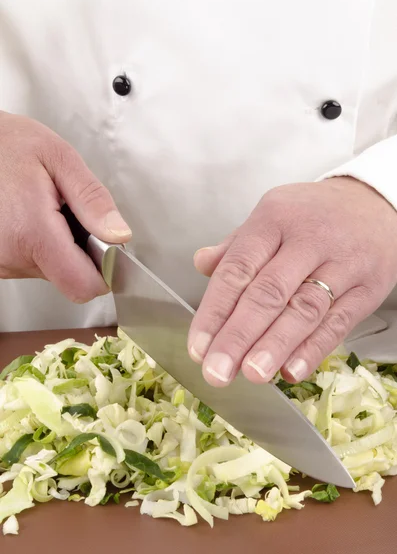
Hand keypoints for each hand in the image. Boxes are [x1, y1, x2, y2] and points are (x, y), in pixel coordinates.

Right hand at [0, 112, 130, 301]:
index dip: (104, 271)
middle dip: (81, 250)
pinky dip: (38, 246)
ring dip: (58, 246)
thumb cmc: (9, 145)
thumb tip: (119, 234)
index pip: (83, 285)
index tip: (106, 246)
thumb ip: (93, 199)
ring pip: (50, 271)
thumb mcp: (60, 159)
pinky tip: (28, 218)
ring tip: (43, 210)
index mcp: (32, 232)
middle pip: (69, 278)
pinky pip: (30, 264)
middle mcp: (11, 256)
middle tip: (67, 212)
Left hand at [188, 177, 396, 385]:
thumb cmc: (313, 216)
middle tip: (217, 371)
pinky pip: (339, 321)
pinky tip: (292, 370)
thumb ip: (236, 245)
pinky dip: (314, 348)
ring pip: (304, 309)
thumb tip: (201, 263)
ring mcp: (341, 262)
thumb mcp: (272, 216)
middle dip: (238, 336)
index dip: (215, 311)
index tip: (198, 346)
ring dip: (275, 346)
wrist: (374, 203)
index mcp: (273, 218)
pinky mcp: (368, 287)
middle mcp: (307, 238)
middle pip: (268, 292)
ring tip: (252, 374)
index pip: (238, 268)